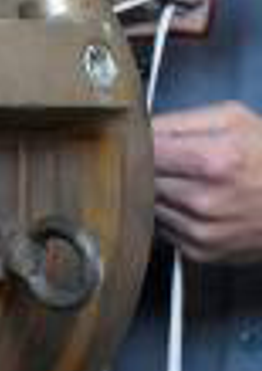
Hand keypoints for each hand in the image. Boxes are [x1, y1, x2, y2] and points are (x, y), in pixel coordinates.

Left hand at [152, 101, 261, 262]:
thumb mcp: (234, 120)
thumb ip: (179, 120)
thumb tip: (136, 128)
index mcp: (214, 162)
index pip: (141, 153)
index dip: (137, 144)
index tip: (139, 141)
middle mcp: (204, 201)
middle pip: (139, 181)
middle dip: (147, 168)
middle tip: (170, 161)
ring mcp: (201, 230)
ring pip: (146, 206)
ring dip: (157, 193)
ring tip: (188, 182)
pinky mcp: (200, 250)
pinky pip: (161, 228)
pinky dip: (170, 215)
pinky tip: (193, 204)